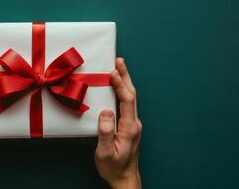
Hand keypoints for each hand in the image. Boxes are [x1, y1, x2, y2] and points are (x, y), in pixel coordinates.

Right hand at [95, 58, 141, 188]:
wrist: (124, 177)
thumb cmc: (114, 166)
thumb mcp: (105, 152)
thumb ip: (105, 132)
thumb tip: (106, 111)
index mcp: (129, 128)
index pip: (127, 100)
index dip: (120, 84)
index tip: (112, 72)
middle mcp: (134, 123)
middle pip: (132, 95)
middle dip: (125, 76)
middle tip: (119, 61)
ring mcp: (133, 124)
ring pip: (130, 98)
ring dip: (125, 82)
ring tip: (118, 69)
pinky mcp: (129, 126)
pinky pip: (127, 104)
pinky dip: (122, 92)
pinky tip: (117, 88)